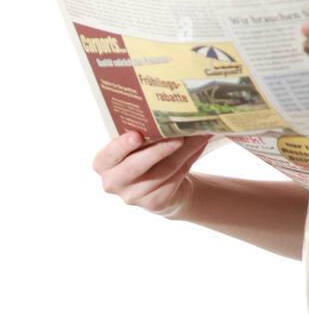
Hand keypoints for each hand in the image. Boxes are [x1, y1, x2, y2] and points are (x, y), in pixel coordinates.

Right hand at [92, 130, 214, 216]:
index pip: (109, 155)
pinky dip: (190, 159)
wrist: (157, 184)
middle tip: (179, 136)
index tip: (137, 135)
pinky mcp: (154, 203)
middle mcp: (112, 182)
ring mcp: (132, 196)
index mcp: (103, 163)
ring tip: (200, 134)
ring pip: (163, 171)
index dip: (122, 146)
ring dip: (185, 151)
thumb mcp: (135, 145)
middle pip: (136, 166)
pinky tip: (200, 146)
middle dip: (159, 150)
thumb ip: (142, 131)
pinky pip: (175, 178)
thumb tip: (168, 111)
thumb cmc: (143, 155)